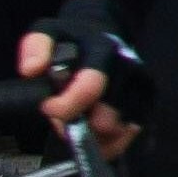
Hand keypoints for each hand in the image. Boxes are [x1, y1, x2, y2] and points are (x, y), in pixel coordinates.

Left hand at [21, 0, 144, 155]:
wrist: (103, 34)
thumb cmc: (72, 39)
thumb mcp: (47, 32)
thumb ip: (36, 47)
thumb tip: (30, 70)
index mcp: (105, 51)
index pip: (91, 86)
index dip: (67, 105)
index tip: (47, 108)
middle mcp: (131, 71)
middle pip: (106, 117)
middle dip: (78, 124)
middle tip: (60, 118)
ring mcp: (142, 90)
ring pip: (116, 131)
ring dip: (91, 135)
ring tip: (75, 123)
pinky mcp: (146, 106)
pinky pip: (127, 138)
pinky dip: (106, 144)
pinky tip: (91, 134)